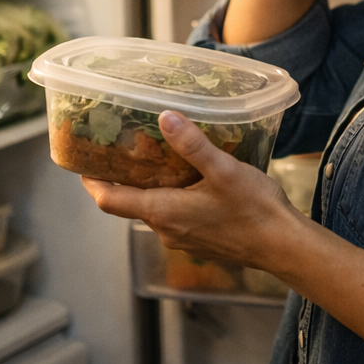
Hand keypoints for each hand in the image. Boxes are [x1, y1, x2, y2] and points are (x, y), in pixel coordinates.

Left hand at [81, 111, 302, 268]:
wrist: (282, 246)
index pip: (109, 201)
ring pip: (152, 209)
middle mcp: (165, 229)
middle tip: (122, 147)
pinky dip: (169, 196)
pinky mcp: (199, 239)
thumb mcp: (223, 170)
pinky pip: (172, 216)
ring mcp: (182, 238)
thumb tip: (164, 117)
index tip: (82, 162)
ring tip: (156, 155)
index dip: (91, 182)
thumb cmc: (254, 209)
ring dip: (148, 186)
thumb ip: (193, 144)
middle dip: (121, 178)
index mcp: (163, 212)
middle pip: (129, 204)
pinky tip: (188, 178)